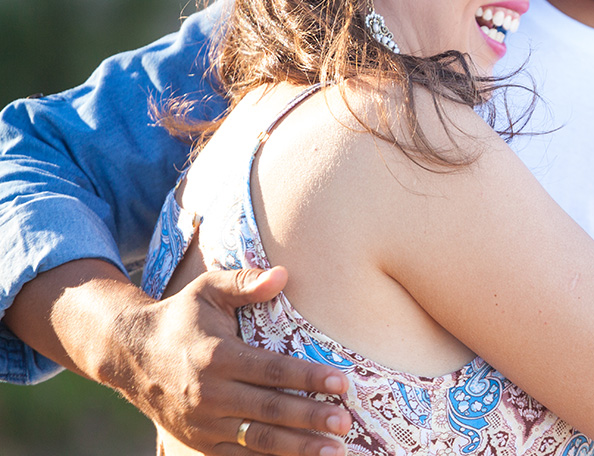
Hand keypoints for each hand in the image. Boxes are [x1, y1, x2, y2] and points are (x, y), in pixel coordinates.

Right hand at [107, 265, 351, 454]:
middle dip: (310, 419)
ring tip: (334, 450)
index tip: (342, 383)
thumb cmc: (180, 317)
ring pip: (257, 440)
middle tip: (345, 423)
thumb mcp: (207, 290)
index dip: (309, 378)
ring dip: (298, 448)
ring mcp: (203, 424)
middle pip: (269, 411)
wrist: (129, 355)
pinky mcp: (199, 442)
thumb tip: (283, 273)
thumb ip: (244, 282)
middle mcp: (209, 394)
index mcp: (216, 356)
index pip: (272, 371)